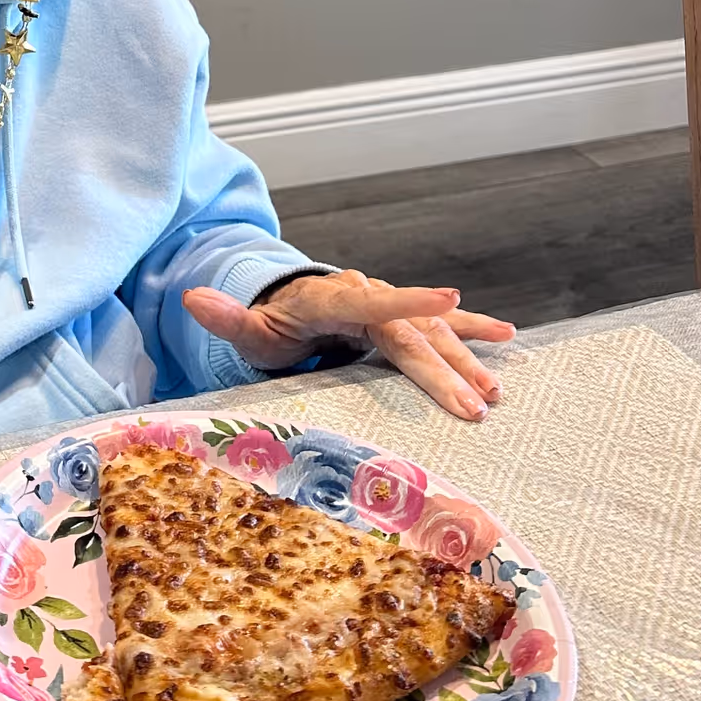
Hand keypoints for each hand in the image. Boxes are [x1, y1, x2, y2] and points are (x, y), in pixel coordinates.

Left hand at [182, 272, 515, 421]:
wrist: (286, 305)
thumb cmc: (268, 325)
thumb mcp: (245, 328)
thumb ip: (225, 317)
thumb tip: (192, 298)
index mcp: (333, 298)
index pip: (374, 301)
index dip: (411, 301)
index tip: (448, 298)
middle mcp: (368, 296)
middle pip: (411, 333)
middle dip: (445, 368)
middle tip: (474, 404)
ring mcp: (389, 305)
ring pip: (432, 334)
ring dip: (465, 359)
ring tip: (492, 392)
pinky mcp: (403, 316)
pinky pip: (443, 324)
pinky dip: (474, 328)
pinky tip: (509, 337)